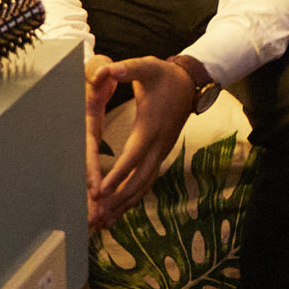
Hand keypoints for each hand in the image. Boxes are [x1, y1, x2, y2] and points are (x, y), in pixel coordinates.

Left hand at [85, 55, 196, 230]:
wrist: (190, 83)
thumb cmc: (163, 75)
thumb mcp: (147, 67)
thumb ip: (128, 69)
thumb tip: (110, 68)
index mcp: (150, 128)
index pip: (133, 157)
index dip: (117, 175)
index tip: (101, 192)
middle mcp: (158, 145)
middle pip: (139, 179)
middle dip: (118, 199)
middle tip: (98, 216)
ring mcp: (162, 152)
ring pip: (145, 184)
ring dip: (125, 204)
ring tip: (105, 222)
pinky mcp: (161, 154)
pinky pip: (148, 181)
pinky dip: (134, 197)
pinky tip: (121, 211)